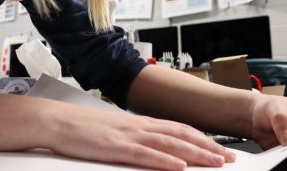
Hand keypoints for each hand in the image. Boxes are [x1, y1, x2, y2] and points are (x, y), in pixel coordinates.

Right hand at [44, 103, 235, 170]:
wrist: (57, 120)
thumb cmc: (84, 126)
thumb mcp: (115, 130)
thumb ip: (136, 137)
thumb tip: (154, 147)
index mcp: (140, 122)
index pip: (178, 129)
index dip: (201, 138)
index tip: (218, 148)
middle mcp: (139, 126)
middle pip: (181, 135)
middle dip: (207, 147)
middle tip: (229, 158)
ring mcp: (128, 135)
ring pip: (169, 144)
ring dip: (195, 153)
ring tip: (216, 162)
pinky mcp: (115, 147)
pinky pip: (144, 154)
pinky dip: (164, 161)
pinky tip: (179, 167)